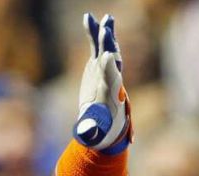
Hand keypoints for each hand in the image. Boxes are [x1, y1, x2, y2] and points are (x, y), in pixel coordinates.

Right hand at [74, 13, 130, 151]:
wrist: (104, 125)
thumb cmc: (99, 132)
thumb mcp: (93, 133)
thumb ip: (90, 132)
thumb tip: (85, 134)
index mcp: (111, 96)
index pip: (112, 80)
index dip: (109, 69)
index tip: (108, 57)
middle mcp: (111, 81)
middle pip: (113, 61)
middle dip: (110, 46)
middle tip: (107, 29)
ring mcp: (105, 71)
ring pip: (107, 49)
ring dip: (105, 34)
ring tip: (104, 19)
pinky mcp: (97, 66)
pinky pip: (96, 47)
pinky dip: (93, 33)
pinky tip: (88, 18)